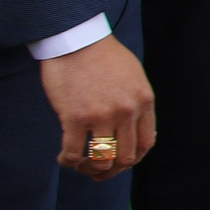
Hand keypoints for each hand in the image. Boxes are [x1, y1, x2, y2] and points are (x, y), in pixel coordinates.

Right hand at [40, 36, 156, 179]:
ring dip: (90, 169)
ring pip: (101, 160)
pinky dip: (68, 161)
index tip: (120, 161)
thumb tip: (135, 128)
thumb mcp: (133, 76)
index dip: (133, 159)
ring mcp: (101, 116)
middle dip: (111, 171)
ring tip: (80, 165)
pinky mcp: (74, 117)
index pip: (145, 143)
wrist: (76, 38)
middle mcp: (126, 111)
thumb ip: (137, 101)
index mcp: (143, 101)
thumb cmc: (102, 55)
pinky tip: (64, 159)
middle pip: (125, 158)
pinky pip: (73, 152)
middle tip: (97, 171)